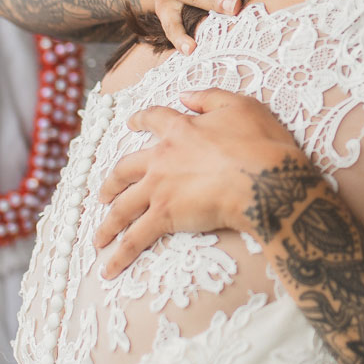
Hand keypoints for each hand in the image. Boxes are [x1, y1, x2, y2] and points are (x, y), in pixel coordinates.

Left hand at [94, 90, 316, 276]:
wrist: (265, 180)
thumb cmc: (260, 143)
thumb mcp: (240, 106)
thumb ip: (209, 97)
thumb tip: (185, 94)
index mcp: (179, 129)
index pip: (153, 119)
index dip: (141, 120)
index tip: (131, 123)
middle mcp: (161, 158)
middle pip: (124, 169)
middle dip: (110, 183)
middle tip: (102, 195)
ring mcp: (159, 188)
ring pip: (123, 207)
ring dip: (108, 224)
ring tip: (98, 238)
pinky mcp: (165, 216)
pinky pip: (135, 239)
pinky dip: (120, 255)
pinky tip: (108, 269)